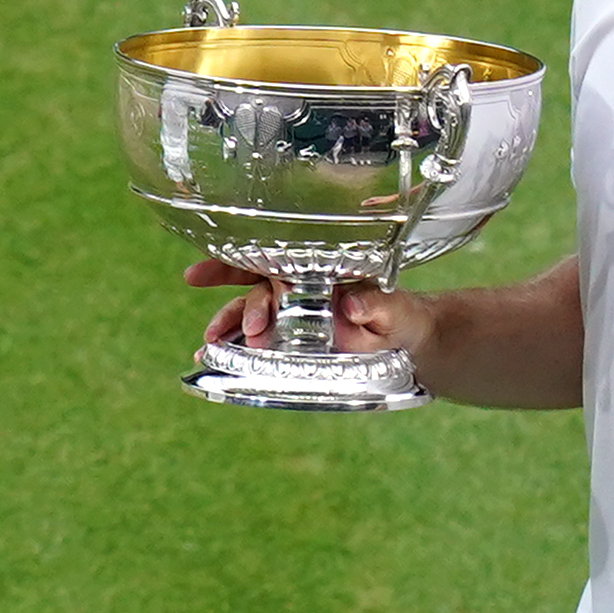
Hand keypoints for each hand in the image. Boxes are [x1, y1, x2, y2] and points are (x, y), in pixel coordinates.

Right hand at [183, 258, 414, 358]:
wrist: (405, 344)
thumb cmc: (400, 317)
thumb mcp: (396, 309)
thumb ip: (376, 304)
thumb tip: (352, 305)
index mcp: (321, 270)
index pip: (280, 258)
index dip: (249, 258)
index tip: (232, 267)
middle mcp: (298, 287)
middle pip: (255, 284)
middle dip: (243, 303)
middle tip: (253, 328)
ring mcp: (288, 313)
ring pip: (247, 310)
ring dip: (227, 323)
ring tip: (213, 343)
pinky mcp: (285, 338)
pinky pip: (250, 338)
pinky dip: (228, 344)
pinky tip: (208, 353)